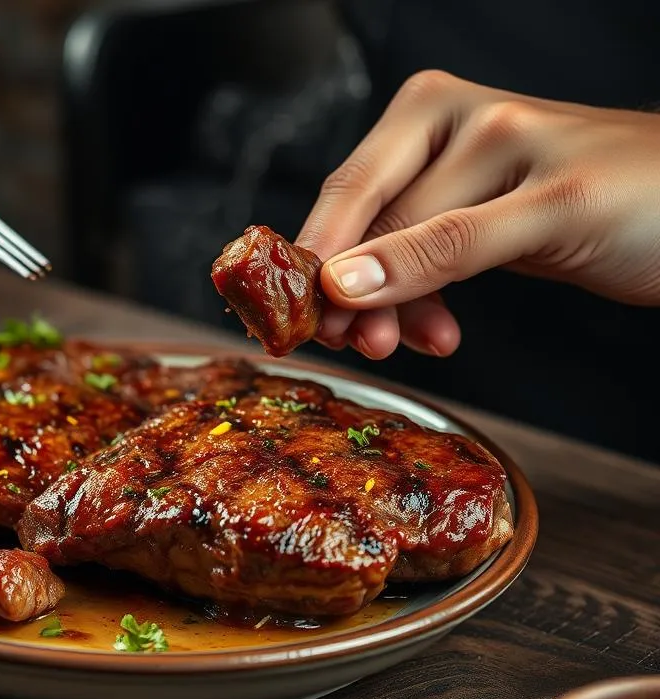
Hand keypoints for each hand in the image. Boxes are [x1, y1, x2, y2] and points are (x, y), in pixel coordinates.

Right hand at [297, 70, 659, 359]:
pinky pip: (417, 269)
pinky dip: (421, 307)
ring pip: (384, 254)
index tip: (312, 323)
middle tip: (361, 346)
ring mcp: (447, 181)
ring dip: (389, 309)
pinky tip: (439, 335)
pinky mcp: (466, 221)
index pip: (357, 195)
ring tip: (401, 348)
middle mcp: (433, 137)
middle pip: (363, 226)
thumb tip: (343, 282)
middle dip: (359, 293)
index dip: (328, 262)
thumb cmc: (650, 196)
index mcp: (437, 112)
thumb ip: (440, 247)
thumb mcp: (544, 217)